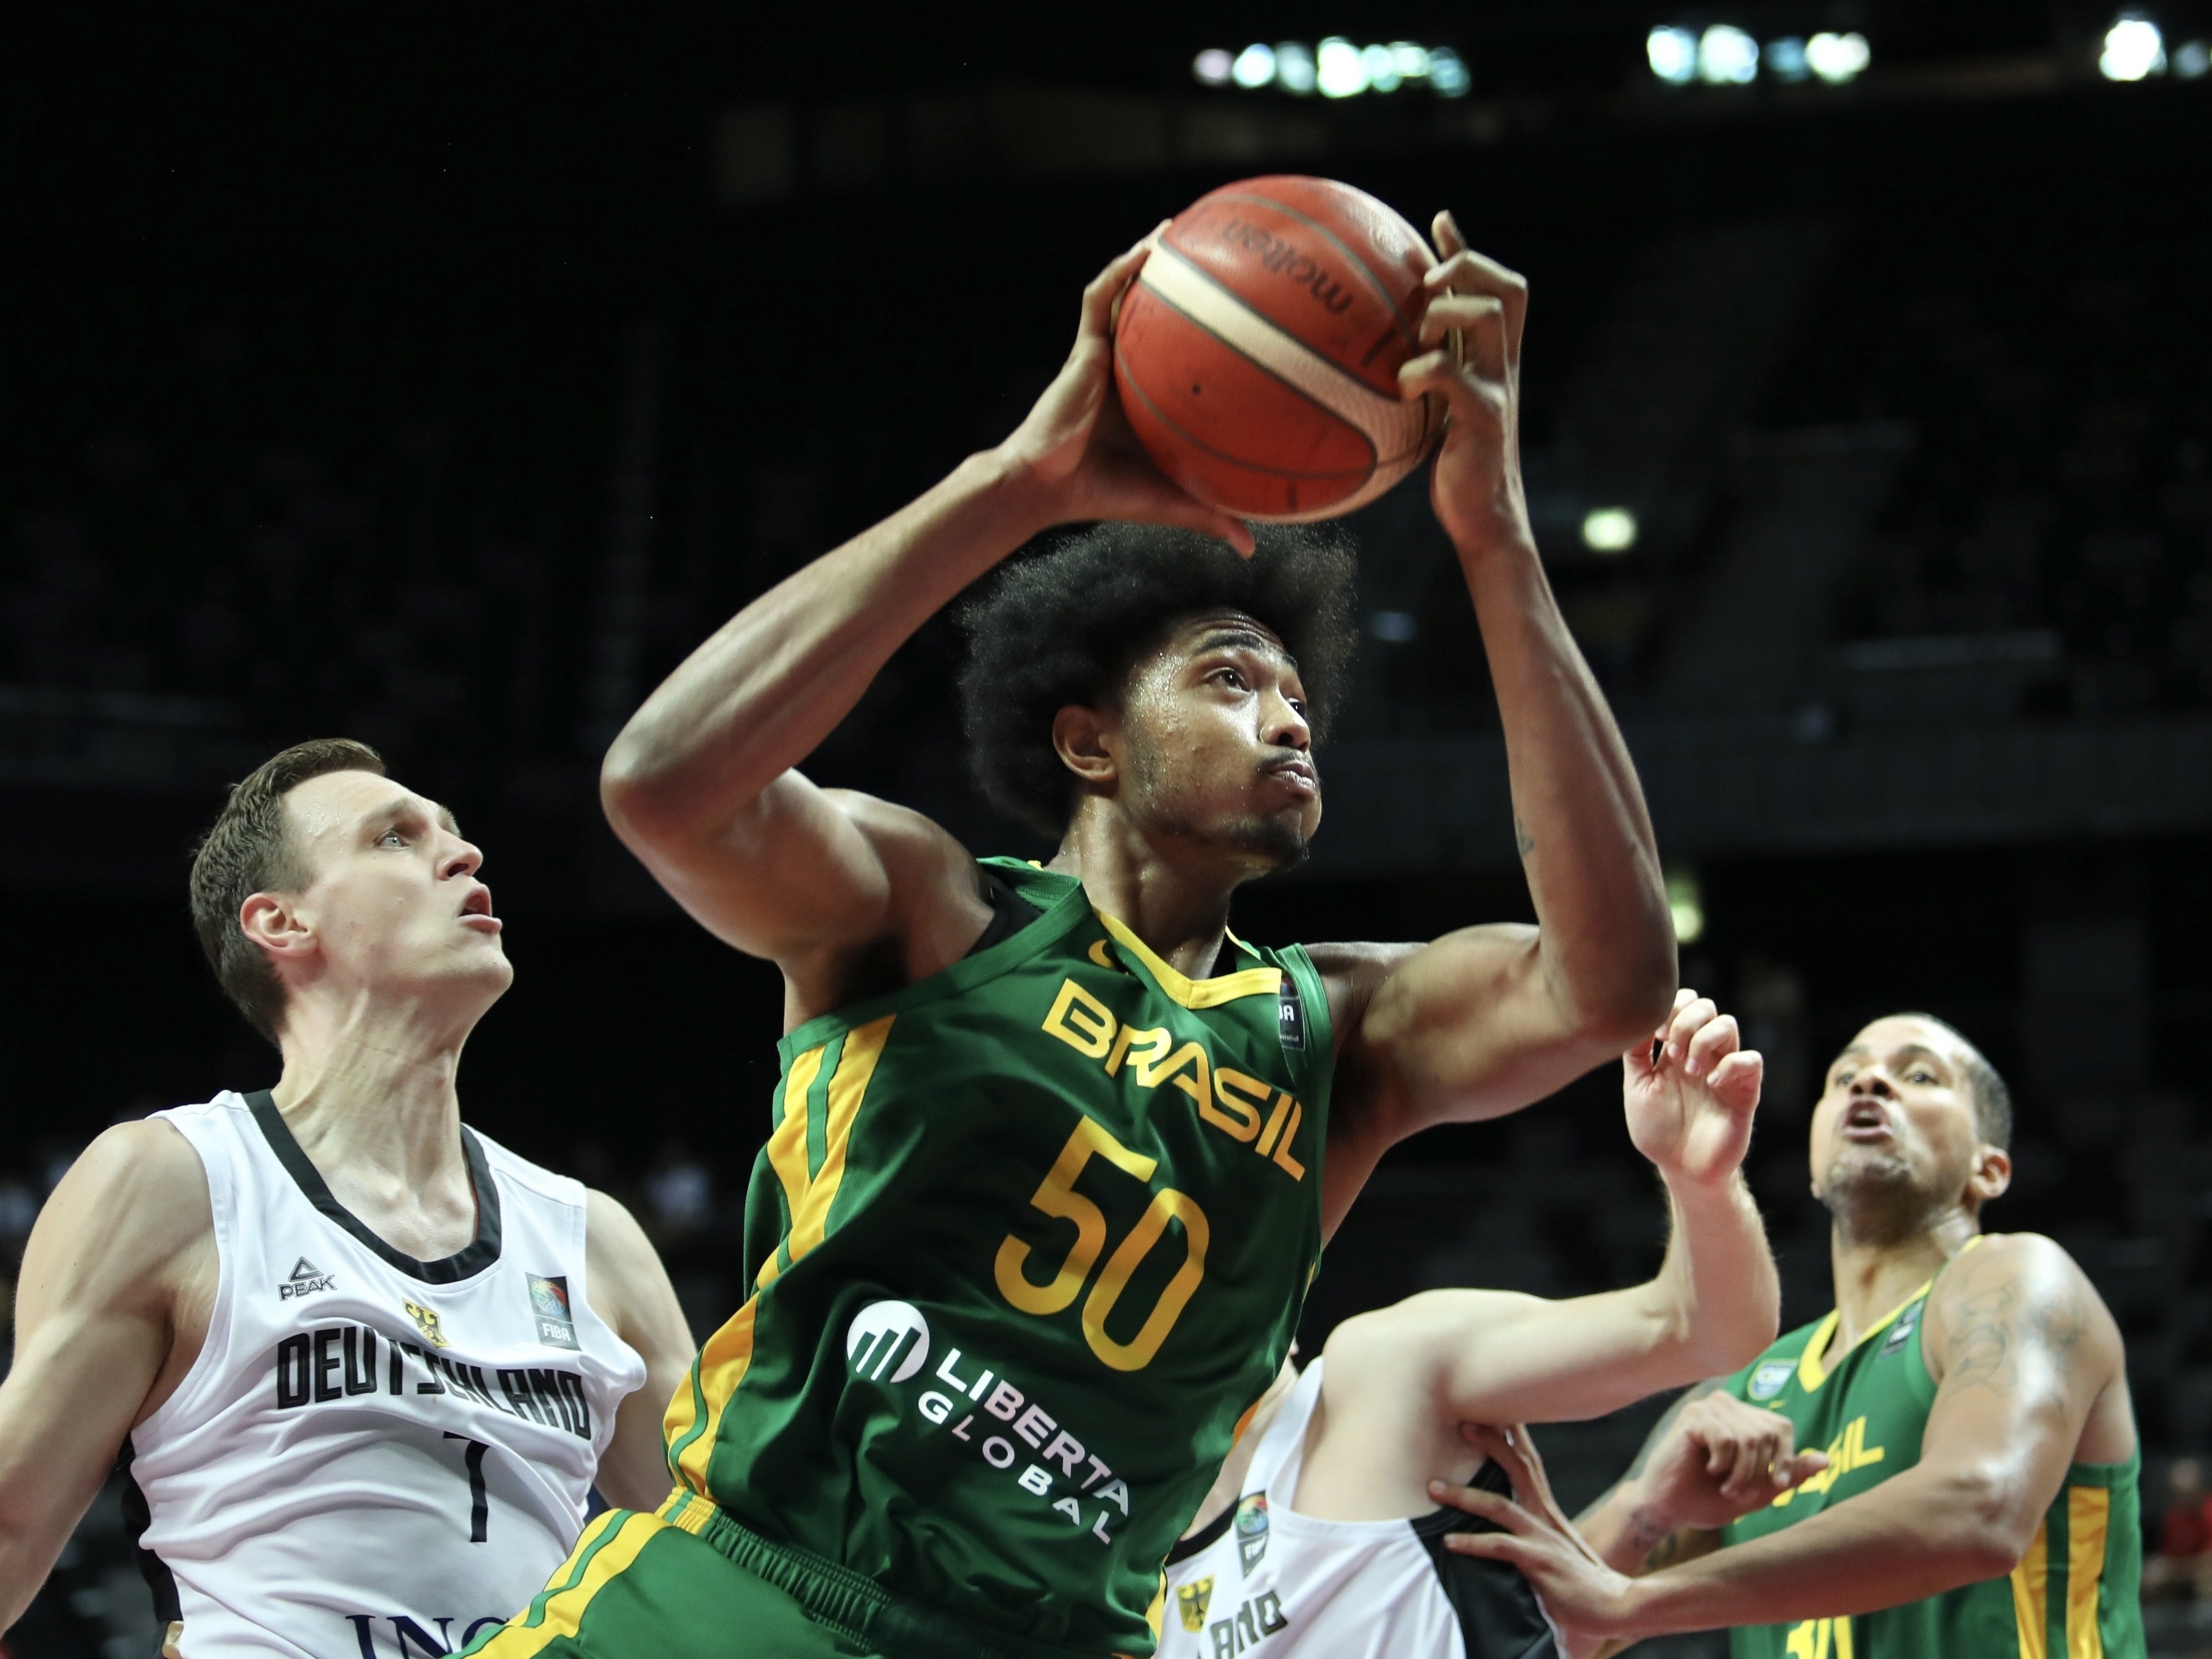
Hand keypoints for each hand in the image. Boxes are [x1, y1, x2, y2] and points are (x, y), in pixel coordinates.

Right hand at [997, 231, 1254, 553]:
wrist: (1046, 485)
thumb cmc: (1102, 494)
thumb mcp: (1169, 501)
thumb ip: (1211, 516)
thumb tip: (1254, 549)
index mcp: (1146, 398)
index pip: (1178, 356)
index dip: (1205, 334)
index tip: (1243, 318)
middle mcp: (1126, 368)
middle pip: (1155, 315)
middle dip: (1181, 283)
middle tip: (1218, 256)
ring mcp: (1103, 353)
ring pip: (1128, 294)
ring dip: (1149, 258)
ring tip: (1178, 228)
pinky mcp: (1083, 345)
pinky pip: (1103, 295)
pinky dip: (1124, 268)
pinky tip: (1152, 245)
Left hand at [1402, 214, 1533, 557]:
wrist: (1484, 518)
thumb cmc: (1454, 468)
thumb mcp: (1439, 411)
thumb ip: (1427, 372)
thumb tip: (1383, 348)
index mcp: (1494, 359)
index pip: (1500, 287)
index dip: (1469, 251)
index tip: (1438, 223)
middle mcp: (1503, 365)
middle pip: (1507, 288)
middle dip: (1467, 268)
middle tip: (1428, 282)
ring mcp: (1498, 389)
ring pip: (1488, 317)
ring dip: (1446, 313)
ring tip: (1417, 337)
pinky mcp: (1485, 420)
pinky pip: (1452, 376)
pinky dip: (1421, 370)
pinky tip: (1400, 387)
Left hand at [1434, 1423, 1643, 1652]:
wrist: (1614, 1607)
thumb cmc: (1579, 1583)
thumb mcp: (1552, 1549)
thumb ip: (1528, 1534)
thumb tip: (1501, 1527)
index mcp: (1546, 1511)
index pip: (1529, 1464)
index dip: (1513, 1436)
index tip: (1493, 1410)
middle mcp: (1545, 1517)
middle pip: (1518, 1468)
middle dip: (1491, 1442)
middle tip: (1462, 1422)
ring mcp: (1542, 1537)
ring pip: (1498, 1505)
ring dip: (1464, 1495)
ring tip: (1433, 1488)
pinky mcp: (1539, 1562)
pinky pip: (1501, 1546)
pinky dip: (1474, 1542)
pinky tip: (1450, 1542)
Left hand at [1623, 988, 1762, 1189]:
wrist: (1681, 1168)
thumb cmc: (1658, 1130)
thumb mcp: (1637, 1088)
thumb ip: (1636, 1053)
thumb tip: (1634, 1017)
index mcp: (1677, 1050)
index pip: (1684, 1004)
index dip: (1672, 1008)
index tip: (1658, 1034)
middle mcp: (1703, 1054)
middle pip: (1707, 1007)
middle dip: (1686, 1022)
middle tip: (1673, 1053)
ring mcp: (1725, 1069)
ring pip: (1728, 1025)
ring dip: (1704, 1040)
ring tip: (1690, 1070)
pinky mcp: (1745, 1091)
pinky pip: (1751, 1060)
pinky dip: (1730, 1064)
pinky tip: (1711, 1082)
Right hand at [1634, 1390, 1828, 1532]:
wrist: (1669, 1509)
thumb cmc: (1709, 1499)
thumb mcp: (1758, 1491)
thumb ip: (1789, 1475)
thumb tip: (1826, 1460)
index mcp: (1743, 1418)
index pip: (1781, 1427)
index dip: (1785, 1458)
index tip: (1775, 1486)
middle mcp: (1727, 1405)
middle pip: (1767, 1433)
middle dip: (1758, 1472)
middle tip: (1737, 1490)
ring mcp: (1709, 1407)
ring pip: (1749, 1438)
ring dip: (1741, 1473)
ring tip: (1724, 1485)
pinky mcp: (1693, 1416)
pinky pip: (1727, 1439)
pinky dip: (1724, 1465)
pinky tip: (1709, 1470)